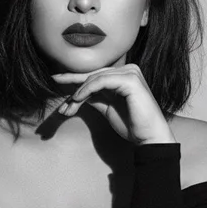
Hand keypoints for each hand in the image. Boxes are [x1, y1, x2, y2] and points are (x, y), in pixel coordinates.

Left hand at [50, 64, 174, 144]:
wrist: (149, 137)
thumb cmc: (131, 125)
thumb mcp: (107, 108)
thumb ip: (94, 97)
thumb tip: (74, 93)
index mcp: (124, 75)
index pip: (95, 76)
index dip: (75, 81)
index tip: (57, 85)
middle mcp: (129, 70)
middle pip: (93, 76)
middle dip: (73, 88)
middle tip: (57, 97)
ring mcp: (131, 73)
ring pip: (94, 78)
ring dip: (77, 92)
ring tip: (67, 108)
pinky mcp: (130, 80)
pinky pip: (101, 81)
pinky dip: (86, 90)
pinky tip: (76, 99)